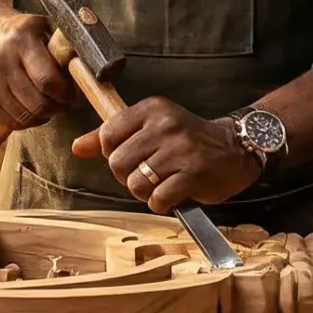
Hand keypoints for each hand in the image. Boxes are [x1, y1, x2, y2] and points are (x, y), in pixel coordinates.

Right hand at [0, 10, 72, 129]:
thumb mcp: (46, 27)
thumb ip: (65, 45)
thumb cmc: (26, 33)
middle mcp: (1, 60)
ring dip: (43, 116)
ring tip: (49, 104)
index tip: (71, 93)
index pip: (47, 80)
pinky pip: (11, 122)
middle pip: (37, 103)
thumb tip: (87, 66)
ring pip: (25, 117)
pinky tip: (33, 109)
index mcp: (21, 39)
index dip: (65, 93)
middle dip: (57, 107)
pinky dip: (27, 121)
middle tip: (64, 102)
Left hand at [70, 98, 262, 212]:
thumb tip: (77, 146)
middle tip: (149, 174)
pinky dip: (162, 204)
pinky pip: (158, 199)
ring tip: (163, 183)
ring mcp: (180, 149)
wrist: (235, 149)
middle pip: (118, 163)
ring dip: (146, 193)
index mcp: (152, 109)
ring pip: (136, 184)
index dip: (113, 154)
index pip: (108, 135)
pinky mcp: (194, 174)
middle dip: (129, 177)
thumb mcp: (150, 128)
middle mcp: (165, 125)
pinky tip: (174, 194)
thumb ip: (112, 136)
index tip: (131, 157)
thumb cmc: (187, 141)